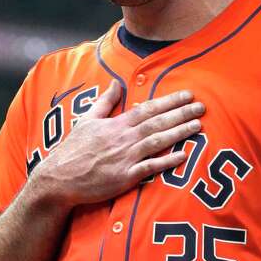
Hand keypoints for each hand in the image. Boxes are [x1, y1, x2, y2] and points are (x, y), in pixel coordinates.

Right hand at [29, 80, 203, 208]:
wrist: (59, 178)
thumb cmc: (73, 149)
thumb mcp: (86, 120)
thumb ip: (105, 102)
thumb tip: (115, 82)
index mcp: (115, 124)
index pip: (147, 108)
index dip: (169, 101)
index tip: (187, 95)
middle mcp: (123, 139)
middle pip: (157, 123)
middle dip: (181, 113)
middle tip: (201, 107)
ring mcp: (125, 158)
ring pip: (157, 142)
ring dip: (179, 133)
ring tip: (198, 126)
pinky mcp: (125, 177)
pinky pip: (150, 168)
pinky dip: (167, 161)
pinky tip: (183, 155)